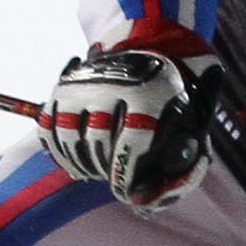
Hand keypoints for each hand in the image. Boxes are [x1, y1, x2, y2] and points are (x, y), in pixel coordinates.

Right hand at [38, 25, 220, 208]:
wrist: (151, 45)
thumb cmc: (173, 95)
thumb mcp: (194, 116)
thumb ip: (186, 159)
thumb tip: (146, 200)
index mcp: (151, 89)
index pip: (132, 142)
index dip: (125, 175)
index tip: (125, 191)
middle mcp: (115, 81)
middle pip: (99, 141)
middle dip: (104, 170)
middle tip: (112, 182)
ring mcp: (86, 82)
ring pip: (70, 136)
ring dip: (81, 163)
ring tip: (94, 173)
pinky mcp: (65, 85)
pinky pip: (50, 127)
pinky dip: (58, 151)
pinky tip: (74, 163)